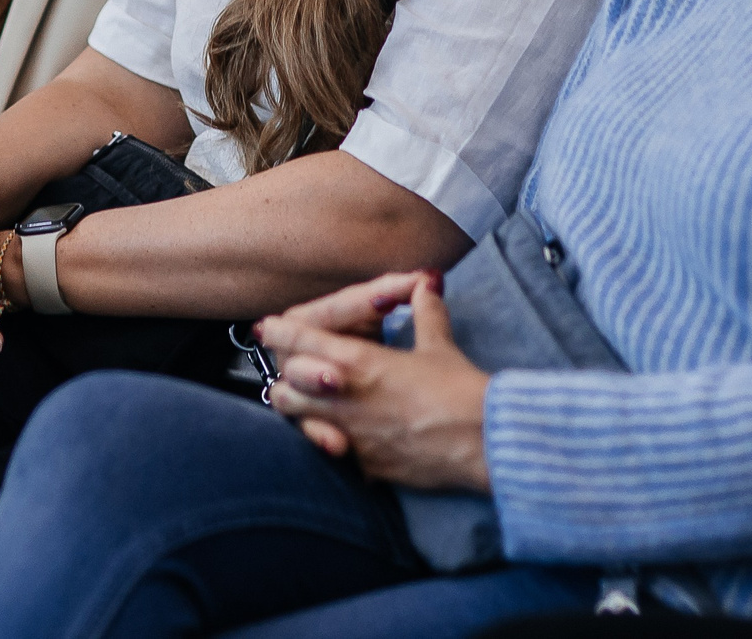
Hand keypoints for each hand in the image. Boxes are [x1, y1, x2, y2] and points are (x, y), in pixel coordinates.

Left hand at [261, 273, 488, 490]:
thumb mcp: (439, 345)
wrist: (484, 441)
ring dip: (301, 411)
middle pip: (286, 388)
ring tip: (310, 402)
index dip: (280, 333)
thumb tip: (425, 286)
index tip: (267, 327)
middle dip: (285, 377)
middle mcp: (344, 399)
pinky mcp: (366, 465)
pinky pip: (334, 452)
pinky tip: (344, 435)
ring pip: (300, 423)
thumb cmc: (461, 391)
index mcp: (358, 362)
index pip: (301, 341)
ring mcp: (351, 435)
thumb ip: (424, 312)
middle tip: (292, 369)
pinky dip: (334, 441)